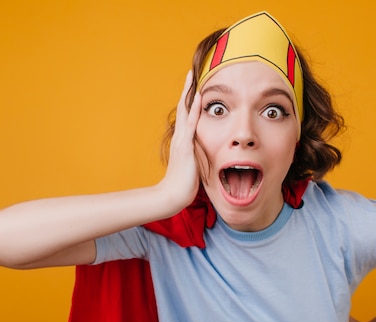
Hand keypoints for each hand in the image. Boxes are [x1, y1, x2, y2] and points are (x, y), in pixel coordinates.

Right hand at [159, 71, 202, 211]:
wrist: (172, 196)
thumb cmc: (183, 184)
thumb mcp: (192, 164)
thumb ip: (196, 155)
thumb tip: (203, 151)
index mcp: (183, 140)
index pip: (186, 115)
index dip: (189, 100)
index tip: (194, 85)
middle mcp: (180, 137)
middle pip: (183, 107)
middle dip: (187, 90)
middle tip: (190, 72)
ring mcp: (182, 141)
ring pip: (185, 112)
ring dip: (189, 94)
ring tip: (193, 77)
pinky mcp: (185, 147)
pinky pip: (191, 125)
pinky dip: (194, 111)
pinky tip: (198, 99)